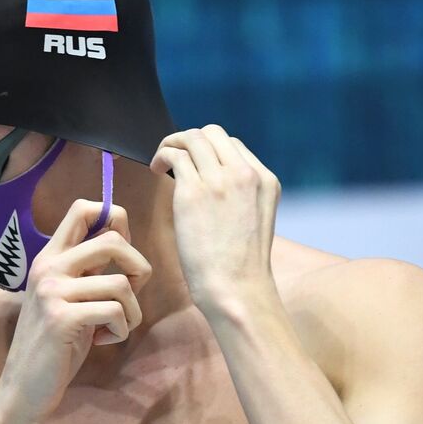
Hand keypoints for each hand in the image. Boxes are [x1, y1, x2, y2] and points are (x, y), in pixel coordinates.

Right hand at [0, 199, 151, 419]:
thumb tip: (123, 240)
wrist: (24, 388)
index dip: (115, 220)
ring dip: (132, 311)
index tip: (122, 253)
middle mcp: (48, 267)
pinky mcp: (62, 318)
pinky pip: (116, 311)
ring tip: (115, 327)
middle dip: (139, 267)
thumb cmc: (55, 344)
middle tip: (132, 293)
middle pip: (113, 240)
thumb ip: (88, 270)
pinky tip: (101, 340)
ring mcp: (53, 292)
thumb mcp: (69, 297)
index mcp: (50, 257)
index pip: (82, 209)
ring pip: (122, 283)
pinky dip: (120, 330)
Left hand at [150, 124, 280, 310]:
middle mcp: (246, 174)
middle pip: (213, 133)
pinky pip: (175, 155)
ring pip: (193, 137)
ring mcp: (220, 180)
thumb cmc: (241, 268)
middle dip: (191, 141)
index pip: (234, 147)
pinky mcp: (194, 191)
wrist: (237, 290)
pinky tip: (157, 170)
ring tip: (161, 162)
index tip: (196, 166)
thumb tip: (210, 188)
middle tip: (176, 158)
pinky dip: (162, 155)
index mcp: (266, 181)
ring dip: (173, 144)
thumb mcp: (255, 222)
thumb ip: (241, 198)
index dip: (210, 152)